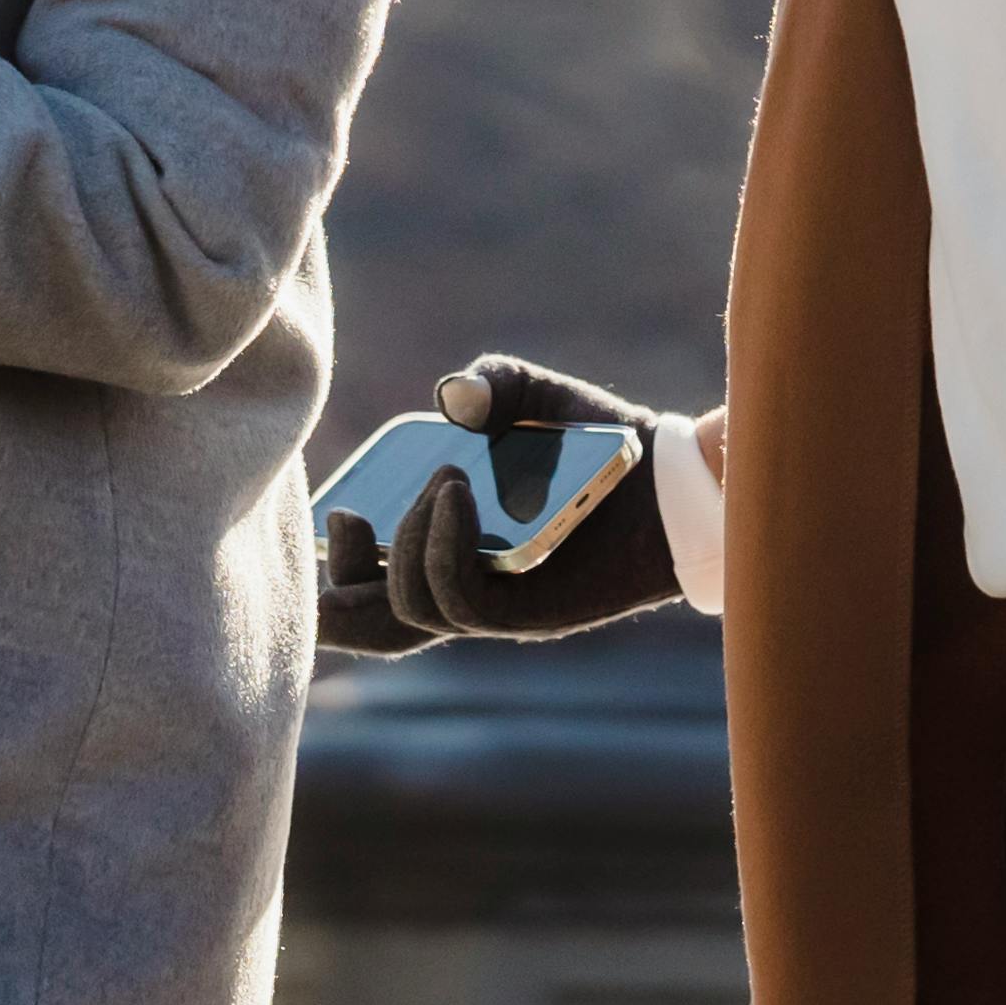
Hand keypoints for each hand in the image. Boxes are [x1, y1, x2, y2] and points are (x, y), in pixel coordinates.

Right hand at [316, 352, 685, 655]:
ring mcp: (492, 605)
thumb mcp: (536, 395)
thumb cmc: (597, 442)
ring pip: (411, 611)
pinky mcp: (529, 614)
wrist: (670, 476)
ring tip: (444, 478)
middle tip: (350, 516)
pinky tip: (458, 491)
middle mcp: (461, 584)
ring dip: (405, 541)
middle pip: (372, 624)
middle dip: (336, 588)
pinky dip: (444, 547)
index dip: (334, 568)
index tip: (336, 508)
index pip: (366, 588)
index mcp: (442, 547)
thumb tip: (451, 395)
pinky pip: (461, 601)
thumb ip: (490, 380)